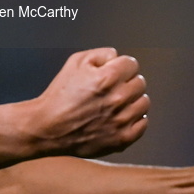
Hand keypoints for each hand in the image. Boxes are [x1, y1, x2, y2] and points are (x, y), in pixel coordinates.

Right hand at [27, 48, 149, 158]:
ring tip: (116, 103)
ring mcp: (122, 120)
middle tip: (113, 88)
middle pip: (140, 82)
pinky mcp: (122, 139)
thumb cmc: (60, 95)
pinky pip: (143, 124)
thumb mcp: (74, 62)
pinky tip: (120, 117)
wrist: (49, 127)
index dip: (121, 65)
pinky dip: (134, 119)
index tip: (115, 71)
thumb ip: (100, 54)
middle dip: (127, 81)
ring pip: (144, 102)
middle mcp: (118, 98)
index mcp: (107, 78)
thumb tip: (116, 57)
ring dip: (132, 100)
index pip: (132, 64)